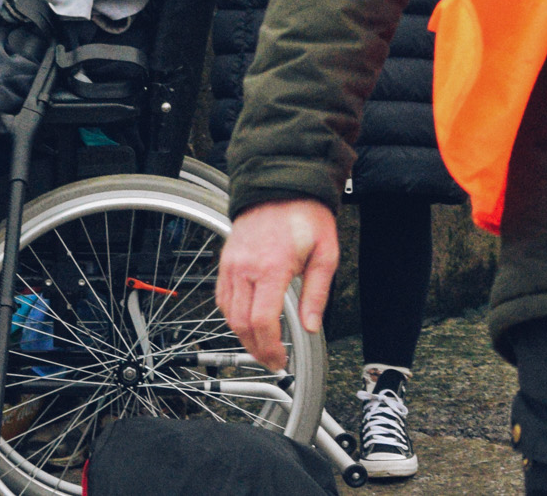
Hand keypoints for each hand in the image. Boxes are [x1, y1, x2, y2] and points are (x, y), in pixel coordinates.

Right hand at [216, 199, 337, 369]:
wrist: (280, 185)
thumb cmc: (305, 215)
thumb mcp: (325, 252)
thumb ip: (316, 293)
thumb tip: (311, 325)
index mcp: (272, 267)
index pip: (263, 320)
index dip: (270, 347)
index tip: (280, 360)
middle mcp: (246, 267)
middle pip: (242, 323)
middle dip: (256, 349)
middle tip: (271, 360)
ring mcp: (232, 264)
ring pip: (228, 313)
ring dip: (242, 336)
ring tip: (260, 347)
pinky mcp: (225, 261)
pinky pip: (221, 297)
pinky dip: (231, 316)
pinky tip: (246, 323)